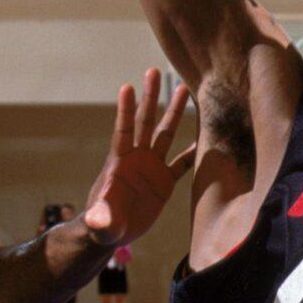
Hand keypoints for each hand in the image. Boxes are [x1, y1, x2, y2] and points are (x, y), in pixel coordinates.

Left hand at [84, 67, 193, 245]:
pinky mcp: (163, 182)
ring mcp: (151, 168)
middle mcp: (136, 159)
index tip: (128, 87)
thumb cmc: (100, 226)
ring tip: (184, 89)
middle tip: (154, 70)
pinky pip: (181, 164)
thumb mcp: (100, 223)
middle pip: (145, 122)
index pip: (123, 132)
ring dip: (174, 113)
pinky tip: (205, 137)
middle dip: (150, 97)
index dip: (126, 111)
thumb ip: (100, 218)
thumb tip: (97, 220)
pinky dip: (192, 152)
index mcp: (119, 163)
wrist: (111, 232)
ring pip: (165, 134)